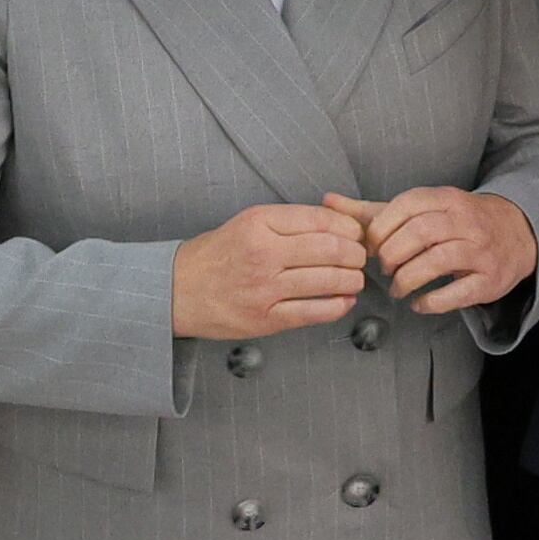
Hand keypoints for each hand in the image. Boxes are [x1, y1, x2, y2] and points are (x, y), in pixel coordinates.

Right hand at [169, 201, 371, 340]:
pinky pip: (313, 312)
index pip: (321, 220)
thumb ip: (289, 222)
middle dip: (356, 254)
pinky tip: (344, 301)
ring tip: (356, 279)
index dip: (349, 227)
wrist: (177, 289)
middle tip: (362, 257)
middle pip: (330, 250)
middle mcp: (264, 253)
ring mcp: (265, 289)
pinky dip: (337, 307)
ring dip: (352, 280)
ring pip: (327, 281)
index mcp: (260, 222)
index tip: (357, 233)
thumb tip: (337, 224)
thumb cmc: (216, 253)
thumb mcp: (248, 222)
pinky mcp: (265, 319)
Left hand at [346, 187, 538, 314]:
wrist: (515, 232)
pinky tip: (419, 304)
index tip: (370, 248)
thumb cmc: (456, 222)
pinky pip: (459, 292)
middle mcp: (464, 220)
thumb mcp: (420, 210)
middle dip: (393, 255)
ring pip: (439, 260)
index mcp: (444, 198)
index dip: (382, 229)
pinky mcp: (489, 279)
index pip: (407, 206)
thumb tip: (328, 201)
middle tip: (383, 270)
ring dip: (408, 279)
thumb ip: (372, 211)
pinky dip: (433, 301)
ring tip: (397, 289)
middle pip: (420, 232)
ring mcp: (480, 250)